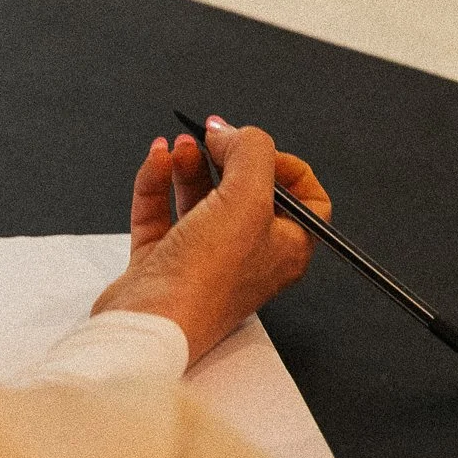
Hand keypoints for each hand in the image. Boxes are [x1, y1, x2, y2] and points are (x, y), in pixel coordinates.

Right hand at [91, 117, 330, 367]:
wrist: (151, 325)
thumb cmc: (206, 280)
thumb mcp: (247, 199)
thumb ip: (251, 152)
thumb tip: (233, 132)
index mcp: (285, 248)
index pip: (305, 199)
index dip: (287, 166)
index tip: (258, 149)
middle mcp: (247, 255)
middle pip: (246, 192)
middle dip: (229, 157)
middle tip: (214, 137)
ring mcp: (202, 258)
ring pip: (200, 198)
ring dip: (191, 164)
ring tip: (181, 143)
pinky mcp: (162, 261)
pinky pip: (161, 211)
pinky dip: (158, 181)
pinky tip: (158, 158)